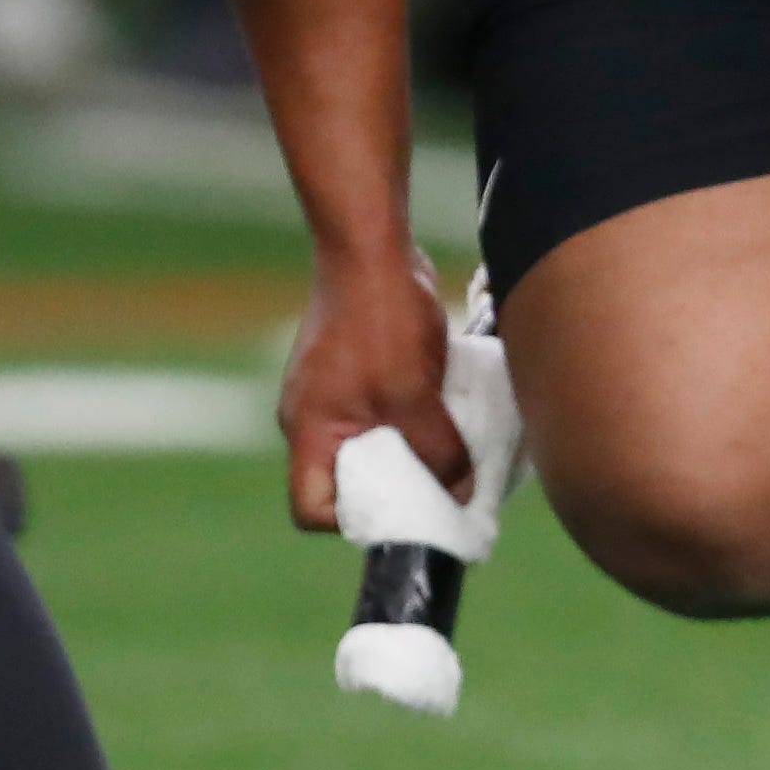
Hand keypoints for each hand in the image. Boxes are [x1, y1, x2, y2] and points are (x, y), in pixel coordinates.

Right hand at [277, 252, 470, 532]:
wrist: (371, 248)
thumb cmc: (380, 319)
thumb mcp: (414, 396)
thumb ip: (437, 451)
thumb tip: (460, 491)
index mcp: (309, 431)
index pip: (311, 507)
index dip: (354, 521)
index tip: (404, 511)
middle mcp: (313, 417)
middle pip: (348, 480)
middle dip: (397, 487)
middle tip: (440, 489)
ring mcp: (333, 392)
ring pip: (373, 445)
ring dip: (413, 450)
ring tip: (451, 449)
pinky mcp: (357, 370)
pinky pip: (384, 413)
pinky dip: (415, 420)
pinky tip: (449, 411)